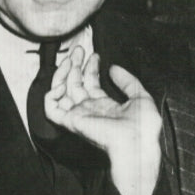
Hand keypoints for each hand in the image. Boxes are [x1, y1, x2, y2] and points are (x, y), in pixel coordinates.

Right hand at [45, 47, 161, 194]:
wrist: (137, 144)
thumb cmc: (143, 127)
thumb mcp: (140, 96)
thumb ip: (127, 81)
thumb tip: (113, 68)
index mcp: (105, 107)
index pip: (91, 84)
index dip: (90, 68)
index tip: (95, 55)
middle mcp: (90, 110)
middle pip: (75, 85)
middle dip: (75, 65)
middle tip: (78, 50)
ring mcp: (80, 116)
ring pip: (61, 92)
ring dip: (62, 73)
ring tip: (70, 59)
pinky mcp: (71, 122)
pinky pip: (51, 108)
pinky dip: (51, 94)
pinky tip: (62, 82)